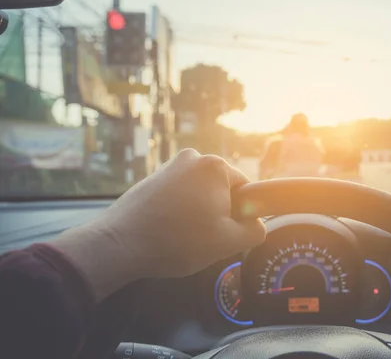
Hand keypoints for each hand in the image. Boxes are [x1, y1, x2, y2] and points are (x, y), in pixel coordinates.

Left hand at [53, 149, 265, 301]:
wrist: (120, 245)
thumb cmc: (177, 241)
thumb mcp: (228, 242)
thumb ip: (255, 230)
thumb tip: (257, 224)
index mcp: (215, 166)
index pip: (246, 189)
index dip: (241, 215)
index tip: (225, 233)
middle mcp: (193, 157)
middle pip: (222, 188)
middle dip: (219, 212)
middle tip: (204, 237)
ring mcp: (170, 165)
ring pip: (200, 192)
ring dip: (199, 211)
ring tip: (183, 235)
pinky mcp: (152, 177)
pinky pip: (180, 193)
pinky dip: (180, 209)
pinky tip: (169, 229)